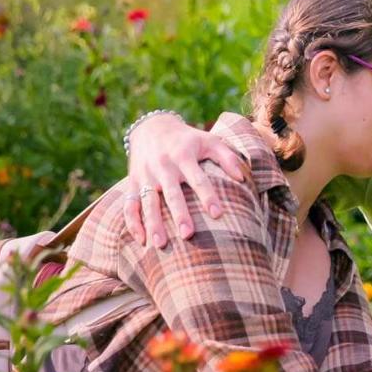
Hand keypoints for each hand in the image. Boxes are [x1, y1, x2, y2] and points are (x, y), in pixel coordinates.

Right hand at [124, 112, 244, 246]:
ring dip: (153, 223)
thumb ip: (228, 157)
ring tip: (161, 244)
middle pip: (172, 193)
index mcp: (183, 156)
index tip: (217, 214)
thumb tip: (243, 178)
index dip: (207, 196)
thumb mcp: (209, 140)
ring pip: (148, 201)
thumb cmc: (189, 140)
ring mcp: (145, 175)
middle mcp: (163, 166)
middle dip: (179, 214)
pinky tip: (141, 240)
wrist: (153, 128)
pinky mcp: (132, 183)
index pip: (198, 178)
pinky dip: (132, 222)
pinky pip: (129, 205)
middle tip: (188, 234)